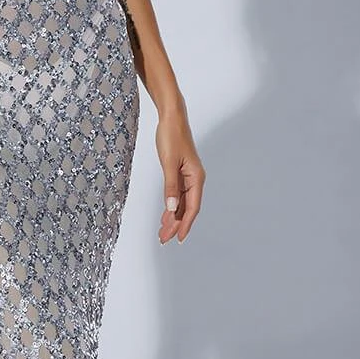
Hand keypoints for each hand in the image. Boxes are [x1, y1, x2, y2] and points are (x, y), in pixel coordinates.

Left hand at [155, 111, 203, 243]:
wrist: (172, 118)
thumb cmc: (171, 136)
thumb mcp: (168, 162)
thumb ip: (170, 187)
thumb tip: (172, 209)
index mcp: (196, 178)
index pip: (192, 207)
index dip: (185, 224)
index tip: (179, 239)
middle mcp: (195, 179)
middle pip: (187, 208)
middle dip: (176, 225)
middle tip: (164, 240)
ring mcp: (188, 177)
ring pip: (181, 203)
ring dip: (172, 218)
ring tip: (163, 233)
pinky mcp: (180, 173)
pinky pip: (177, 195)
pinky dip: (171, 206)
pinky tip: (165, 215)